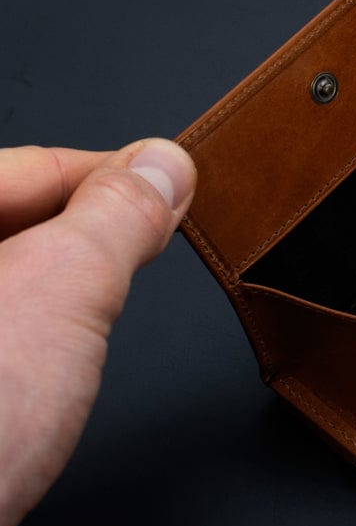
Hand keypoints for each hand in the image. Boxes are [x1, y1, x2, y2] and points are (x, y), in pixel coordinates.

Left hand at [0, 140, 195, 525]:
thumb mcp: (65, 290)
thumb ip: (119, 216)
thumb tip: (163, 167)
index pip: (23, 166)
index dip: (111, 171)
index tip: (169, 183)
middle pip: (7, 221)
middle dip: (86, 228)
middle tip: (153, 238)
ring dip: (57, 281)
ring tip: (107, 301)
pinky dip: (27, 330)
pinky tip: (52, 358)